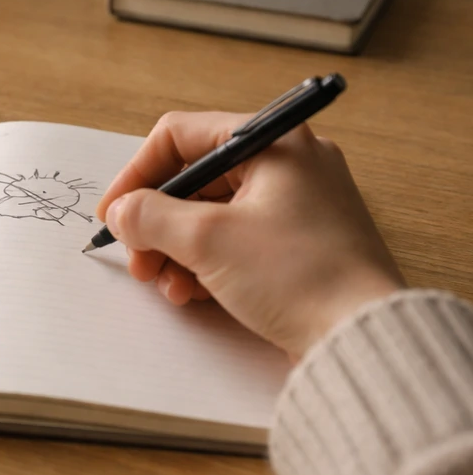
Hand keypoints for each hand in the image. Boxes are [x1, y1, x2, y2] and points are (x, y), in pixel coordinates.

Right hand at [98, 112, 404, 358]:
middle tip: (136, 258)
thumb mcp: (208, 239)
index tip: (113, 212)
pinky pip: (234, 240)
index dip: (137, 174)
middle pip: (194, 179)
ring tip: (163, 284)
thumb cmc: (299, 276)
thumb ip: (149, 216)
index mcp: (272, 143)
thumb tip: (120, 211)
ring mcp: (294, 206)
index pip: (181, 136)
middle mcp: (286, 165)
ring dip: (175, 248)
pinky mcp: (296, 244)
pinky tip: (190, 294)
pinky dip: (204, 263)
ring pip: (209, 214)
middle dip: (155, 222)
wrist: (361, 338)